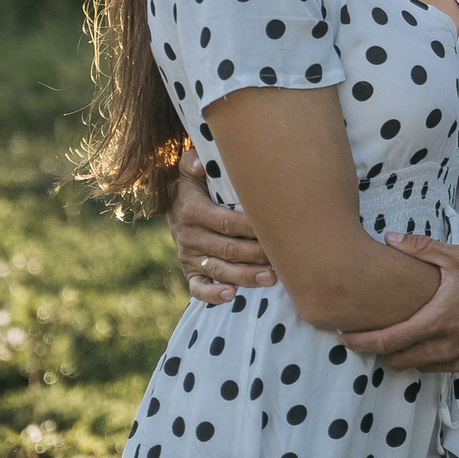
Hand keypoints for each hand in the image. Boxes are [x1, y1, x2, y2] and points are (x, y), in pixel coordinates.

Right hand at [168, 145, 275, 302]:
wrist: (176, 210)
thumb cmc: (198, 187)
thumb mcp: (192, 171)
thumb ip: (195, 163)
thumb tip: (202, 162)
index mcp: (193, 211)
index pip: (226, 222)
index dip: (251, 228)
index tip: (276, 229)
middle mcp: (189, 236)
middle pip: (227, 249)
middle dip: (256, 255)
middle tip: (282, 259)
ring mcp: (189, 257)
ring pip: (219, 270)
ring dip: (245, 276)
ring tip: (270, 279)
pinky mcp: (189, 273)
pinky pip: (198, 288)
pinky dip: (213, 295)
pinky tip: (231, 295)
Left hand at [338, 236, 458, 373]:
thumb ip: (421, 249)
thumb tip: (389, 238)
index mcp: (435, 322)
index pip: (387, 342)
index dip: (361, 343)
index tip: (345, 339)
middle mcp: (445, 349)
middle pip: (397, 361)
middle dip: (382, 350)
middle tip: (375, 332)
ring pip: (419, 367)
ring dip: (407, 355)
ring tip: (404, 335)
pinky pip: (443, 369)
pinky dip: (432, 358)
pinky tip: (436, 338)